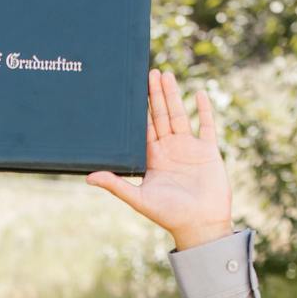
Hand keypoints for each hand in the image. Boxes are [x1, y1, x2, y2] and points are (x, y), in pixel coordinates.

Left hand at [86, 68, 232, 250]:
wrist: (201, 225)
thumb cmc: (169, 216)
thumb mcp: (139, 199)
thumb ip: (116, 186)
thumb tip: (88, 178)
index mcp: (153, 158)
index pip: (143, 128)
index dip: (139, 110)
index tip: (131, 90)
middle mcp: (170, 149)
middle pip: (160, 116)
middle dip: (155, 95)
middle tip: (149, 72)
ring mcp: (189, 148)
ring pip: (180, 115)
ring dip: (173, 96)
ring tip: (166, 75)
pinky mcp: (208, 151)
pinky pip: (206, 125)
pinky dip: (204, 109)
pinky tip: (198, 93)